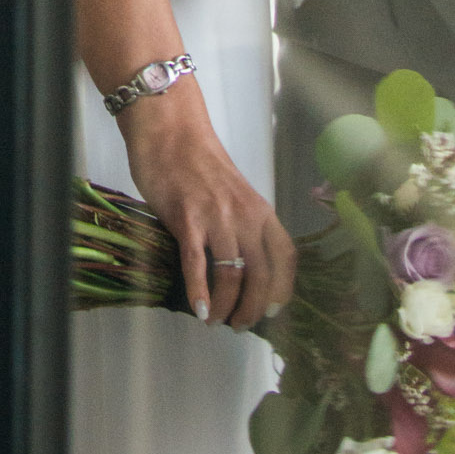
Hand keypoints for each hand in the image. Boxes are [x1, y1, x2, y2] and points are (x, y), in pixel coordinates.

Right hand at [116, 81, 295, 329]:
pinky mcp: (186, 218)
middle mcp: (245, 215)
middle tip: (240, 325)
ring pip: (232, 275)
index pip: (286, 257)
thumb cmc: (197, 161)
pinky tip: (198, 309)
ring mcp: (216, 217)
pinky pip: (197, 264)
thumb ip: (240, 223)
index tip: (273, 309)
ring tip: (216, 321)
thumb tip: (239, 266)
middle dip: (253, 308)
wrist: (169, 129)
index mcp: (260, 209)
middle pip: (261, 275)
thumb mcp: (232, 193)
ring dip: (227, 306)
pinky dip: (199, 292)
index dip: (282, 289)